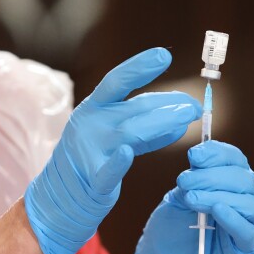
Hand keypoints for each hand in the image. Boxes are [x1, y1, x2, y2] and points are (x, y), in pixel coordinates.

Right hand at [24, 48, 201, 253]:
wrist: (59, 198)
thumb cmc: (91, 161)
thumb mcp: (115, 136)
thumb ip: (146, 127)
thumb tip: (180, 116)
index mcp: (92, 108)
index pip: (116, 81)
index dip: (139, 67)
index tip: (164, 55)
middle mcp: (89, 124)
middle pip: (132, 108)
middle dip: (166, 104)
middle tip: (194, 104)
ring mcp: (89, 151)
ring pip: (129, 133)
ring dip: (161, 122)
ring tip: (187, 118)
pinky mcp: (92, 180)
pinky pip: (107, 170)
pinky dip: (118, 161)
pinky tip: (127, 153)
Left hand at [128, 141, 253, 253]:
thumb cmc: (171, 227)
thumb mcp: (178, 195)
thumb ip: (192, 178)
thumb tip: (198, 156)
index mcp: (230, 183)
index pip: (235, 160)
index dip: (217, 153)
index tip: (193, 155)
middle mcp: (245, 200)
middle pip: (243, 178)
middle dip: (211, 176)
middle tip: (183, 181)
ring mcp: (248, 225)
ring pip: (249, 203)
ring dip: (217, 195)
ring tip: (191, 198)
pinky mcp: (245, 250)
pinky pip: (248, 232)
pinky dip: (234, 218)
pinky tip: (216, 210)